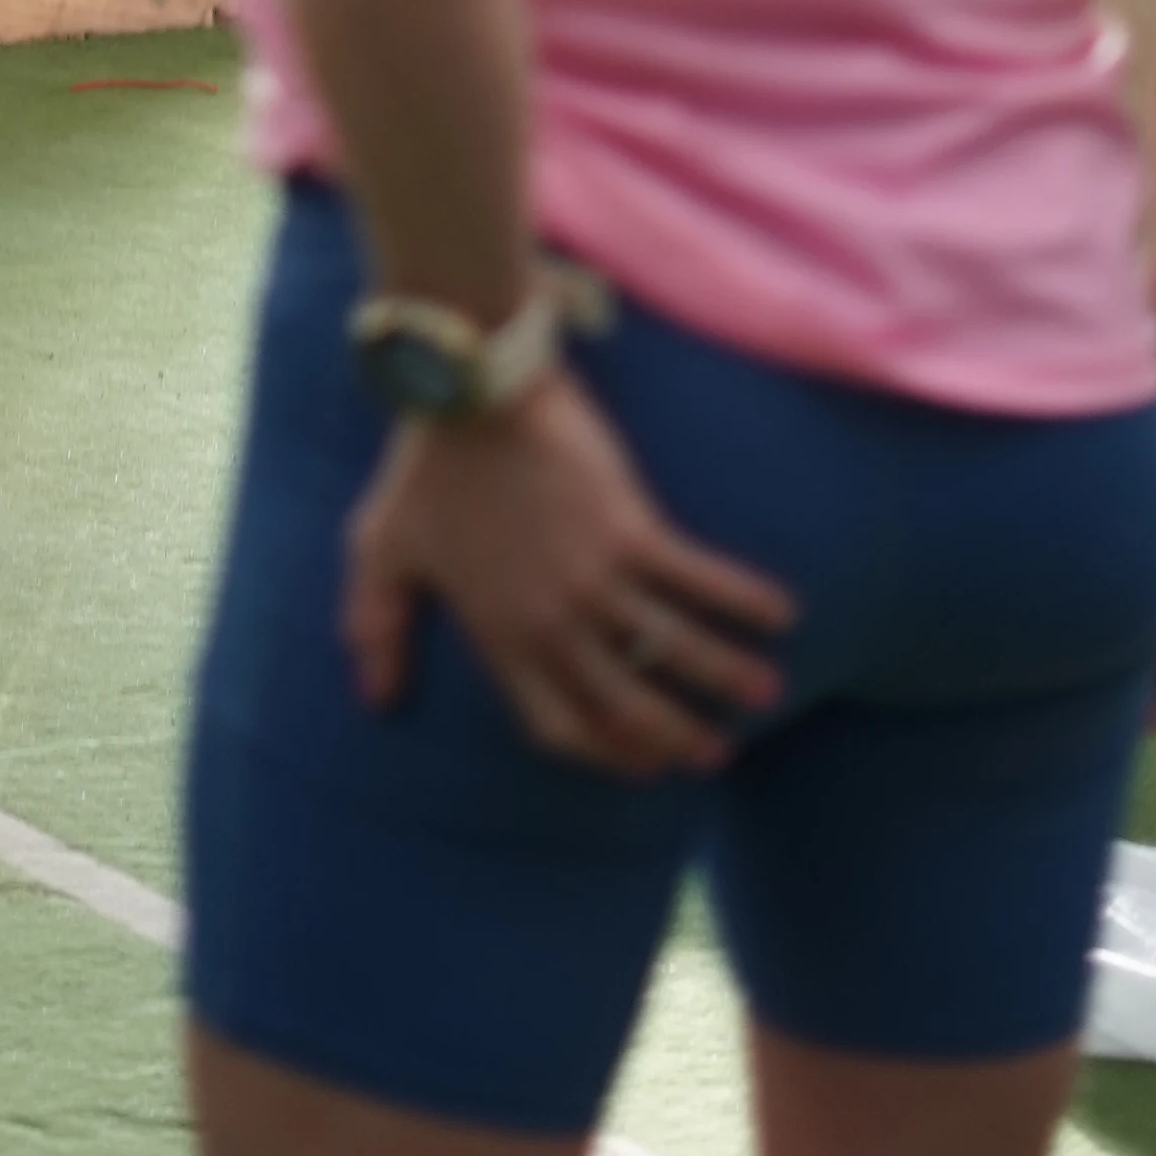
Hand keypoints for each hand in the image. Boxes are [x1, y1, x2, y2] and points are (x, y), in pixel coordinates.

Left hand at [343, 370, 794, 774]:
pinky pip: (700, 580)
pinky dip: (743, 601)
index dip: (604, 754)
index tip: (641, 768)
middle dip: (678, 738)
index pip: (559, 725)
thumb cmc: (424, 466)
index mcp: (499, 635)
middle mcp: (552, 622)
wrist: (468, 387)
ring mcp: (594, 579)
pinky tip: (780, 612)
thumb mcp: (380, 550)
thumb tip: (375, 698)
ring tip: (767, 693)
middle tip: (717, 751)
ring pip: (675, 652)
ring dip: (726, 678)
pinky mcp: (630, 529)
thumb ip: (376, 627)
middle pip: (628, 706)